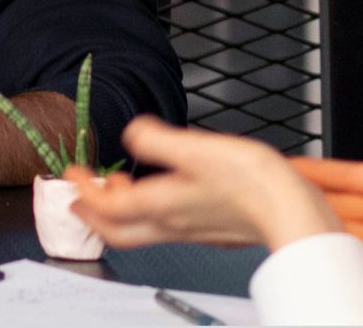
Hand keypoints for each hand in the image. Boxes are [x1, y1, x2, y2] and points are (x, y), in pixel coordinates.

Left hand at [66, 116, 339, 250]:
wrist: (290, 211)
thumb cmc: (251, 183)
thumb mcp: (196, 148)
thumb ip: (157, 140)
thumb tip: (132, 132)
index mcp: (160, 205)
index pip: (106, 207)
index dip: (84, 190)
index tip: (73, 172)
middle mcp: (171, 224)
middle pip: (117, 230)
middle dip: (92, 212)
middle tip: (80, 195)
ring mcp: (190, 230)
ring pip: (140, 229)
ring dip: (120, 210)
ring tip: (116, 188)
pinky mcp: (209, 229)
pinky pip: (165, 225)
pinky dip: (148, 210)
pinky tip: (162, 191)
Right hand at [287, 89, 362, 282]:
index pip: (353, 175)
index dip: (323, 171)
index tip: (295, 166)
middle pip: (343, 204)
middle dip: (310, 198)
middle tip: (278, 192)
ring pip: (348, 231)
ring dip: (320, 225)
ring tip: (288, 219)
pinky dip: (343, 256)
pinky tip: (322, 251)